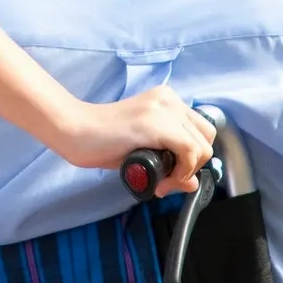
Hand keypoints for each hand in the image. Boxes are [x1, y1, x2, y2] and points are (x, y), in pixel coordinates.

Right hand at [51, 87, 215, 195]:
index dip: (191, 158)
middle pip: (206, 140)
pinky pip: (189, 151)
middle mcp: (168, 99)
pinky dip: (181, 171)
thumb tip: (192, 183)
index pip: (200, 132)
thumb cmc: (103, 140)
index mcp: (166, 100)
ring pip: (201, 148)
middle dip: (191, 166)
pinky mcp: (154, 122)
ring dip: (185, 172)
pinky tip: (161, 177)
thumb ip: (171, 162)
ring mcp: (162, 108)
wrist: (76, 132)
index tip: (170, 173)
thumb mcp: (145, 150)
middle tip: (166, 179)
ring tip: (160, 180)